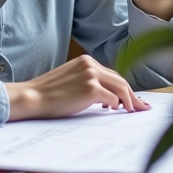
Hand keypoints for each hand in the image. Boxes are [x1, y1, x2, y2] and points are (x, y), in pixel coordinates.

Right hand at [5, 55, 150, 120]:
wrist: (33, 96)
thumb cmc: (48, 92)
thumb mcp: (70, 79)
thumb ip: (87, 81)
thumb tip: (107, 96)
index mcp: (86, 61)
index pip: (112, 74)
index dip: (124, 88)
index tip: (133, 98)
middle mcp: (90, 65)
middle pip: (120, 80)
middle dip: (132, 95)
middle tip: (140, 107)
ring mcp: (91, 76)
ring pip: (121, 87)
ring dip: (129, 101)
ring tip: (131, 111)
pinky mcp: (90, 89)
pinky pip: (112, 98)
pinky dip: (117, 105)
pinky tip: (113, 111)